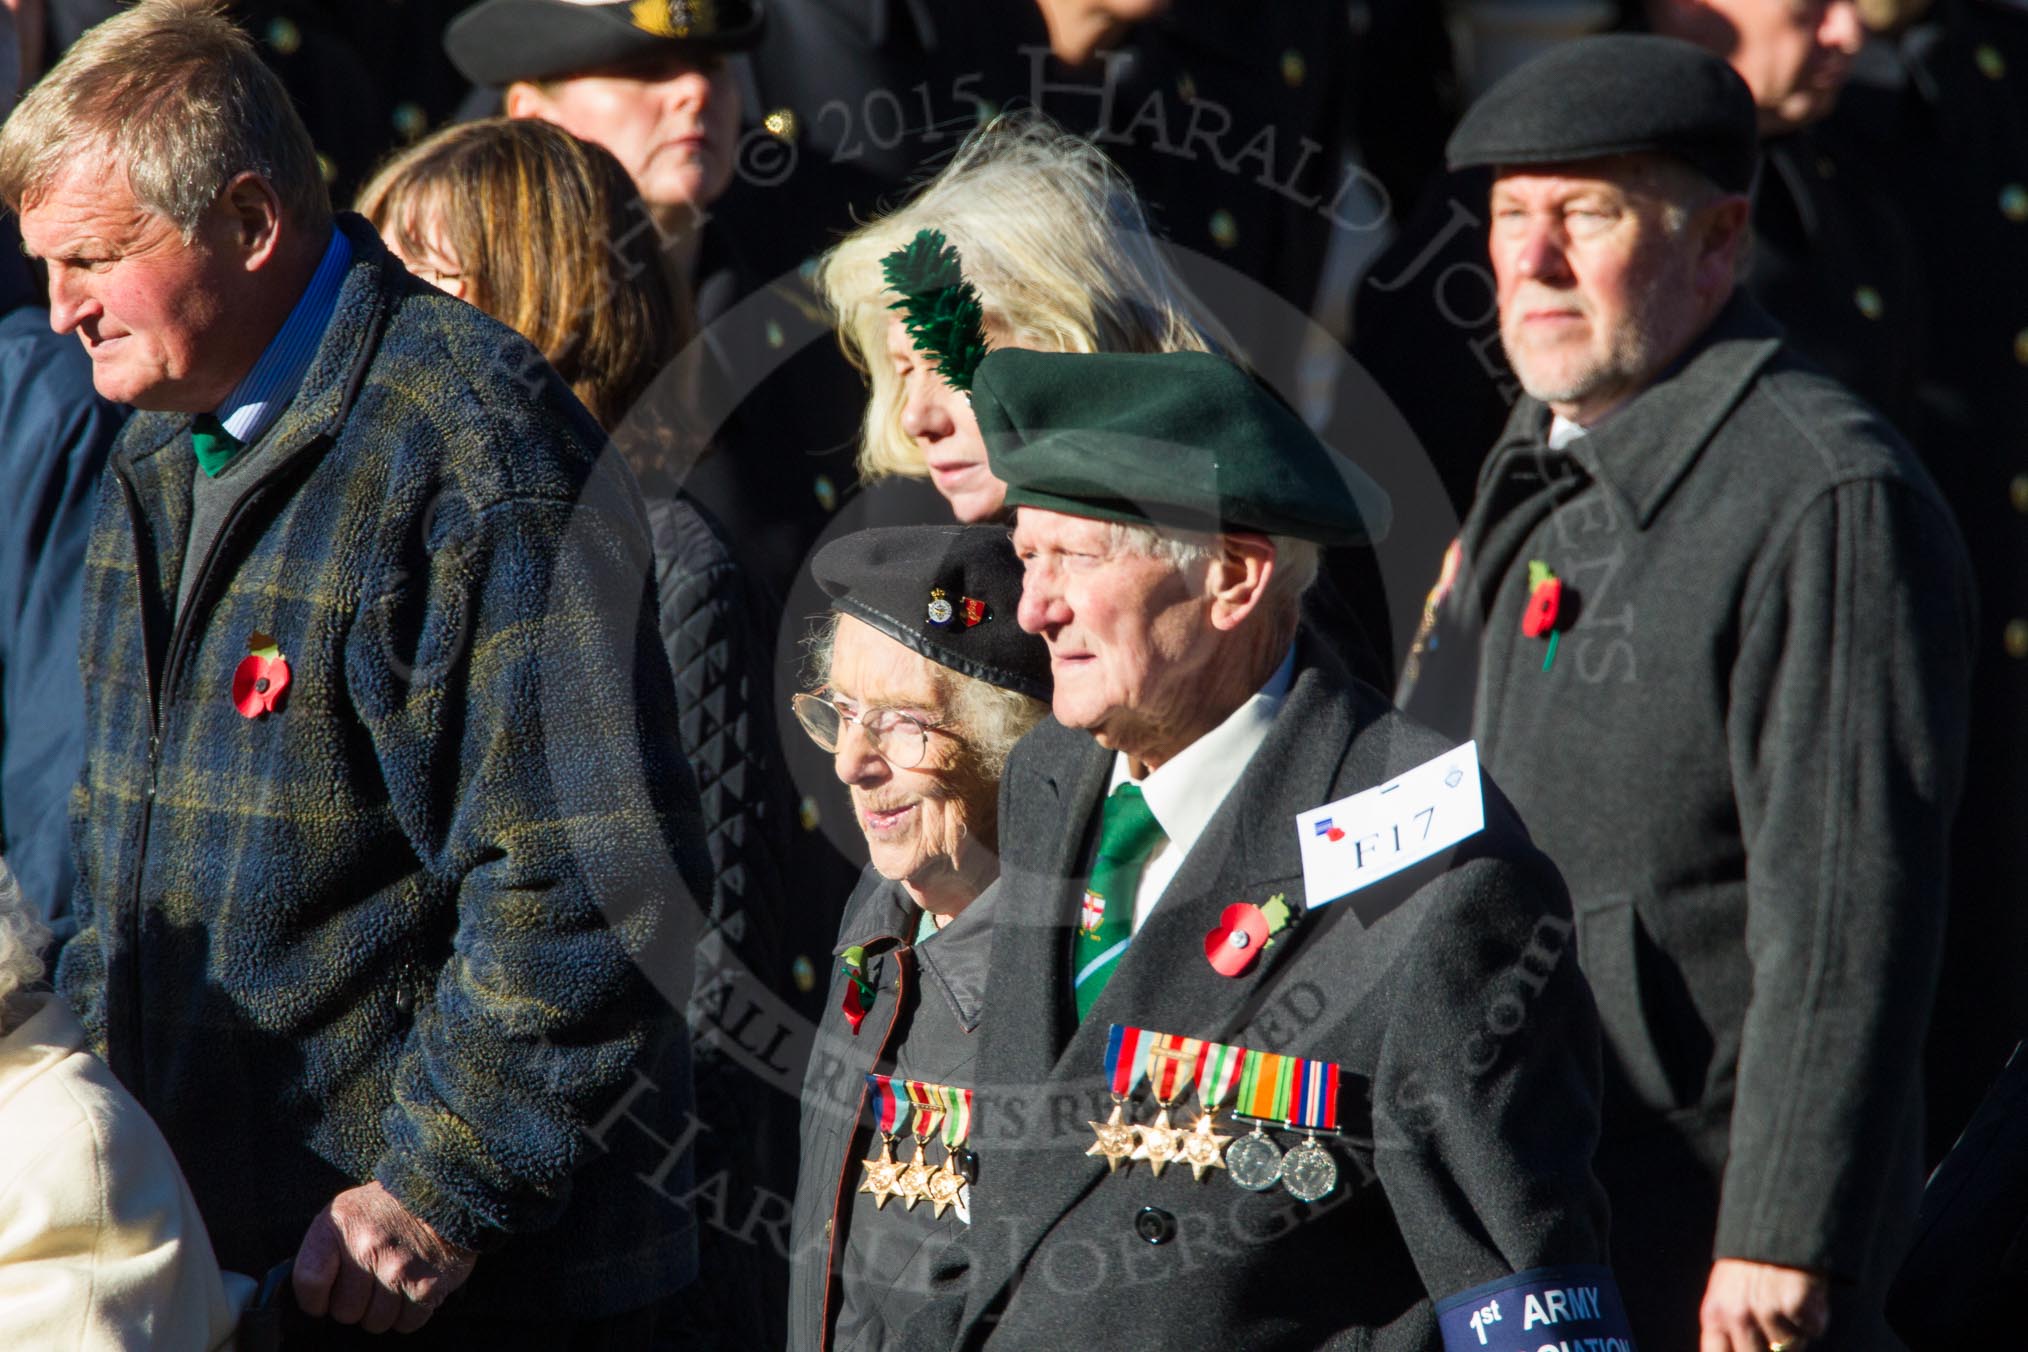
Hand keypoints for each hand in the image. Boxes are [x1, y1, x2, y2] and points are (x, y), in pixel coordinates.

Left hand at [292, 1181, 477, 1333]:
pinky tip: (413, 1288)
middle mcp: (366, 1247)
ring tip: (394, 1283)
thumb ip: (324, 1249)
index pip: (309, 1282)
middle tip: (371, 1283)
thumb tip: (311, 1297)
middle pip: (345, 1311)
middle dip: (357, 1304)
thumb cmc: (389, 1207)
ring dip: (385, 1310)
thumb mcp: (347, 1211)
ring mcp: (398, 1268)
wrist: (444, 1193)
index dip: (315, 1299)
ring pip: (377, 1322)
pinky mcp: (426, 1285)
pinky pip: (407, 1323)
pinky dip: (411, 1313)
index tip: (324, 1300)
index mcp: (339, 1226)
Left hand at [1699, 1258, 1829, 1351]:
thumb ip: (1731, 1327)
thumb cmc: (1752, 1262)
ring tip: (1787, 1297)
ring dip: (1796, 1330)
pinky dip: (1815, 1316)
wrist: (1778, 1220)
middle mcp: (1736, 1315)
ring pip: (1790, 1347)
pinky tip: (1805, 1290)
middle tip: (1778, 1322)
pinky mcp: (1795, 1304)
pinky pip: (1813, 1329)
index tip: (1755, 1348)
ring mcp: (1765, 1310)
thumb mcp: (1728, 1293)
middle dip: (1773, 1349)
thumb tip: (1744, 1349)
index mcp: (1714, 1313)